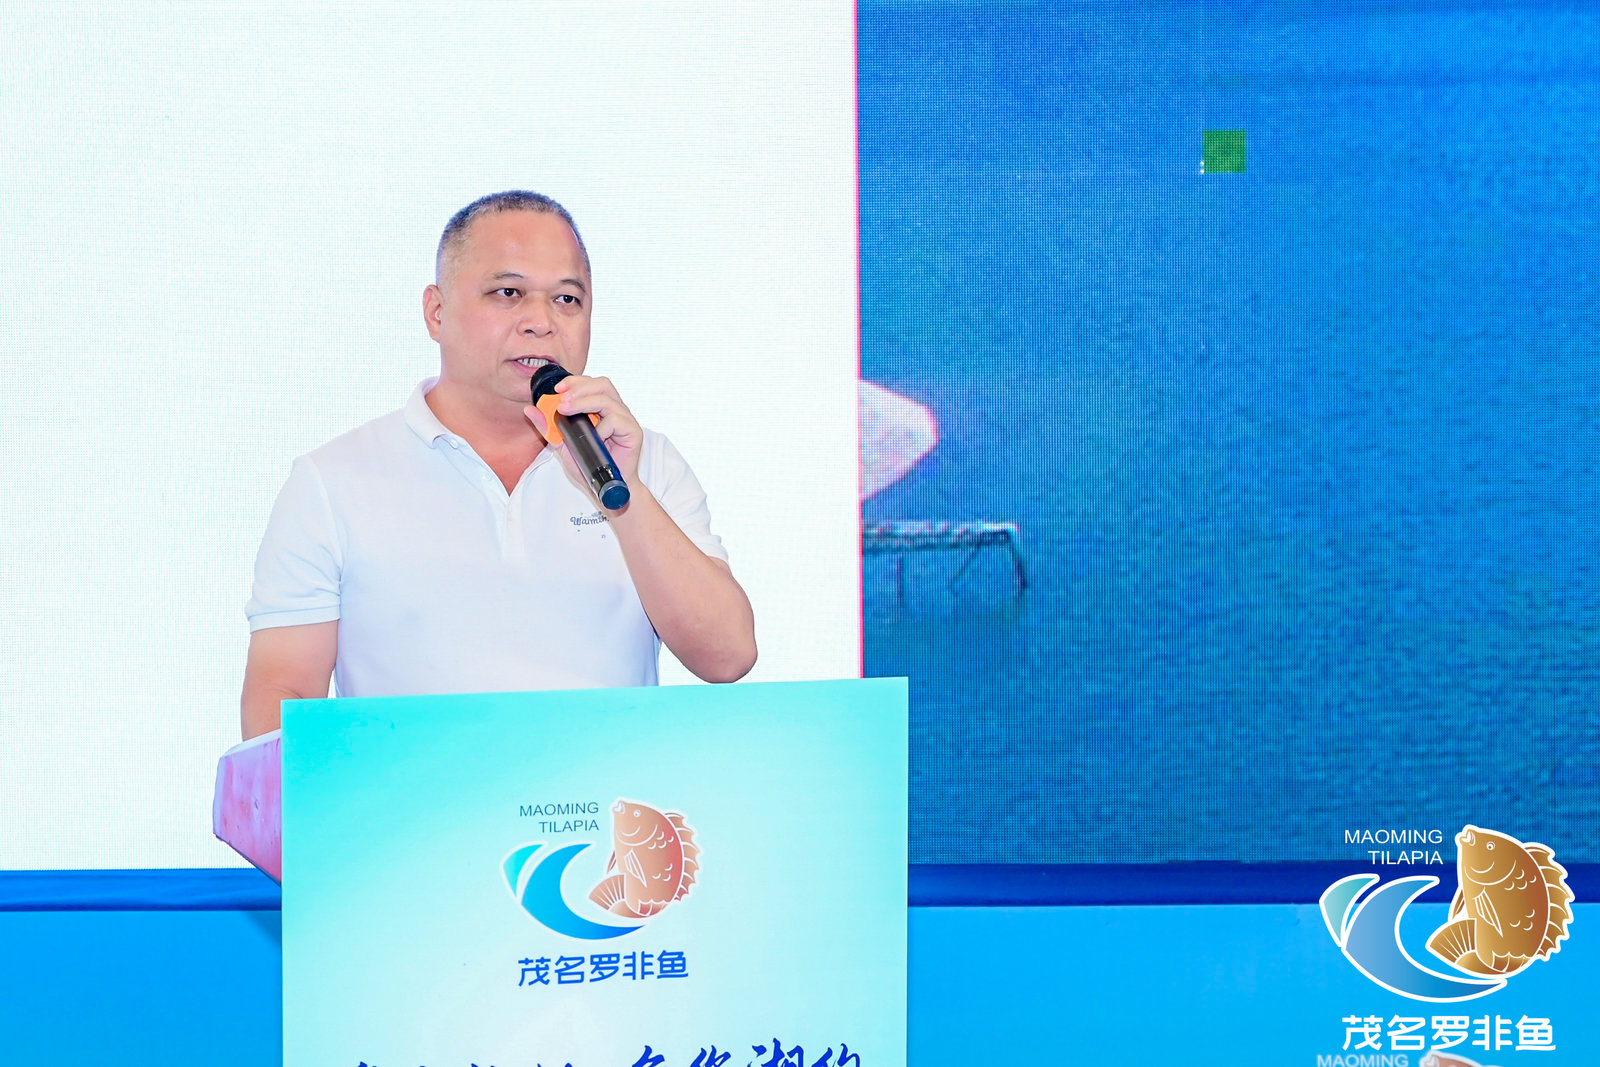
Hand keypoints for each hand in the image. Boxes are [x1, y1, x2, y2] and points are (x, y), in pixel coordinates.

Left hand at [524, 373, 643, 491]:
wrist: (605, 489)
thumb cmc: (588, 466)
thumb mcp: (562, 445)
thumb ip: (548, 428)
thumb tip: (529, 410)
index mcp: (602, 409)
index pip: (592, 384)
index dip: (575, 381)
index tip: (557, 389)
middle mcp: (616, 410)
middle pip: (602, 384)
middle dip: (580, 387)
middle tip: (562, 399)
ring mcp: (626, 420)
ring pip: (607, 399)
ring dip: (584, 401)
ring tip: (567, 410)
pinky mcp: (633, 432)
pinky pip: (615, 420)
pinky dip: (601, 427)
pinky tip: (595, 438)